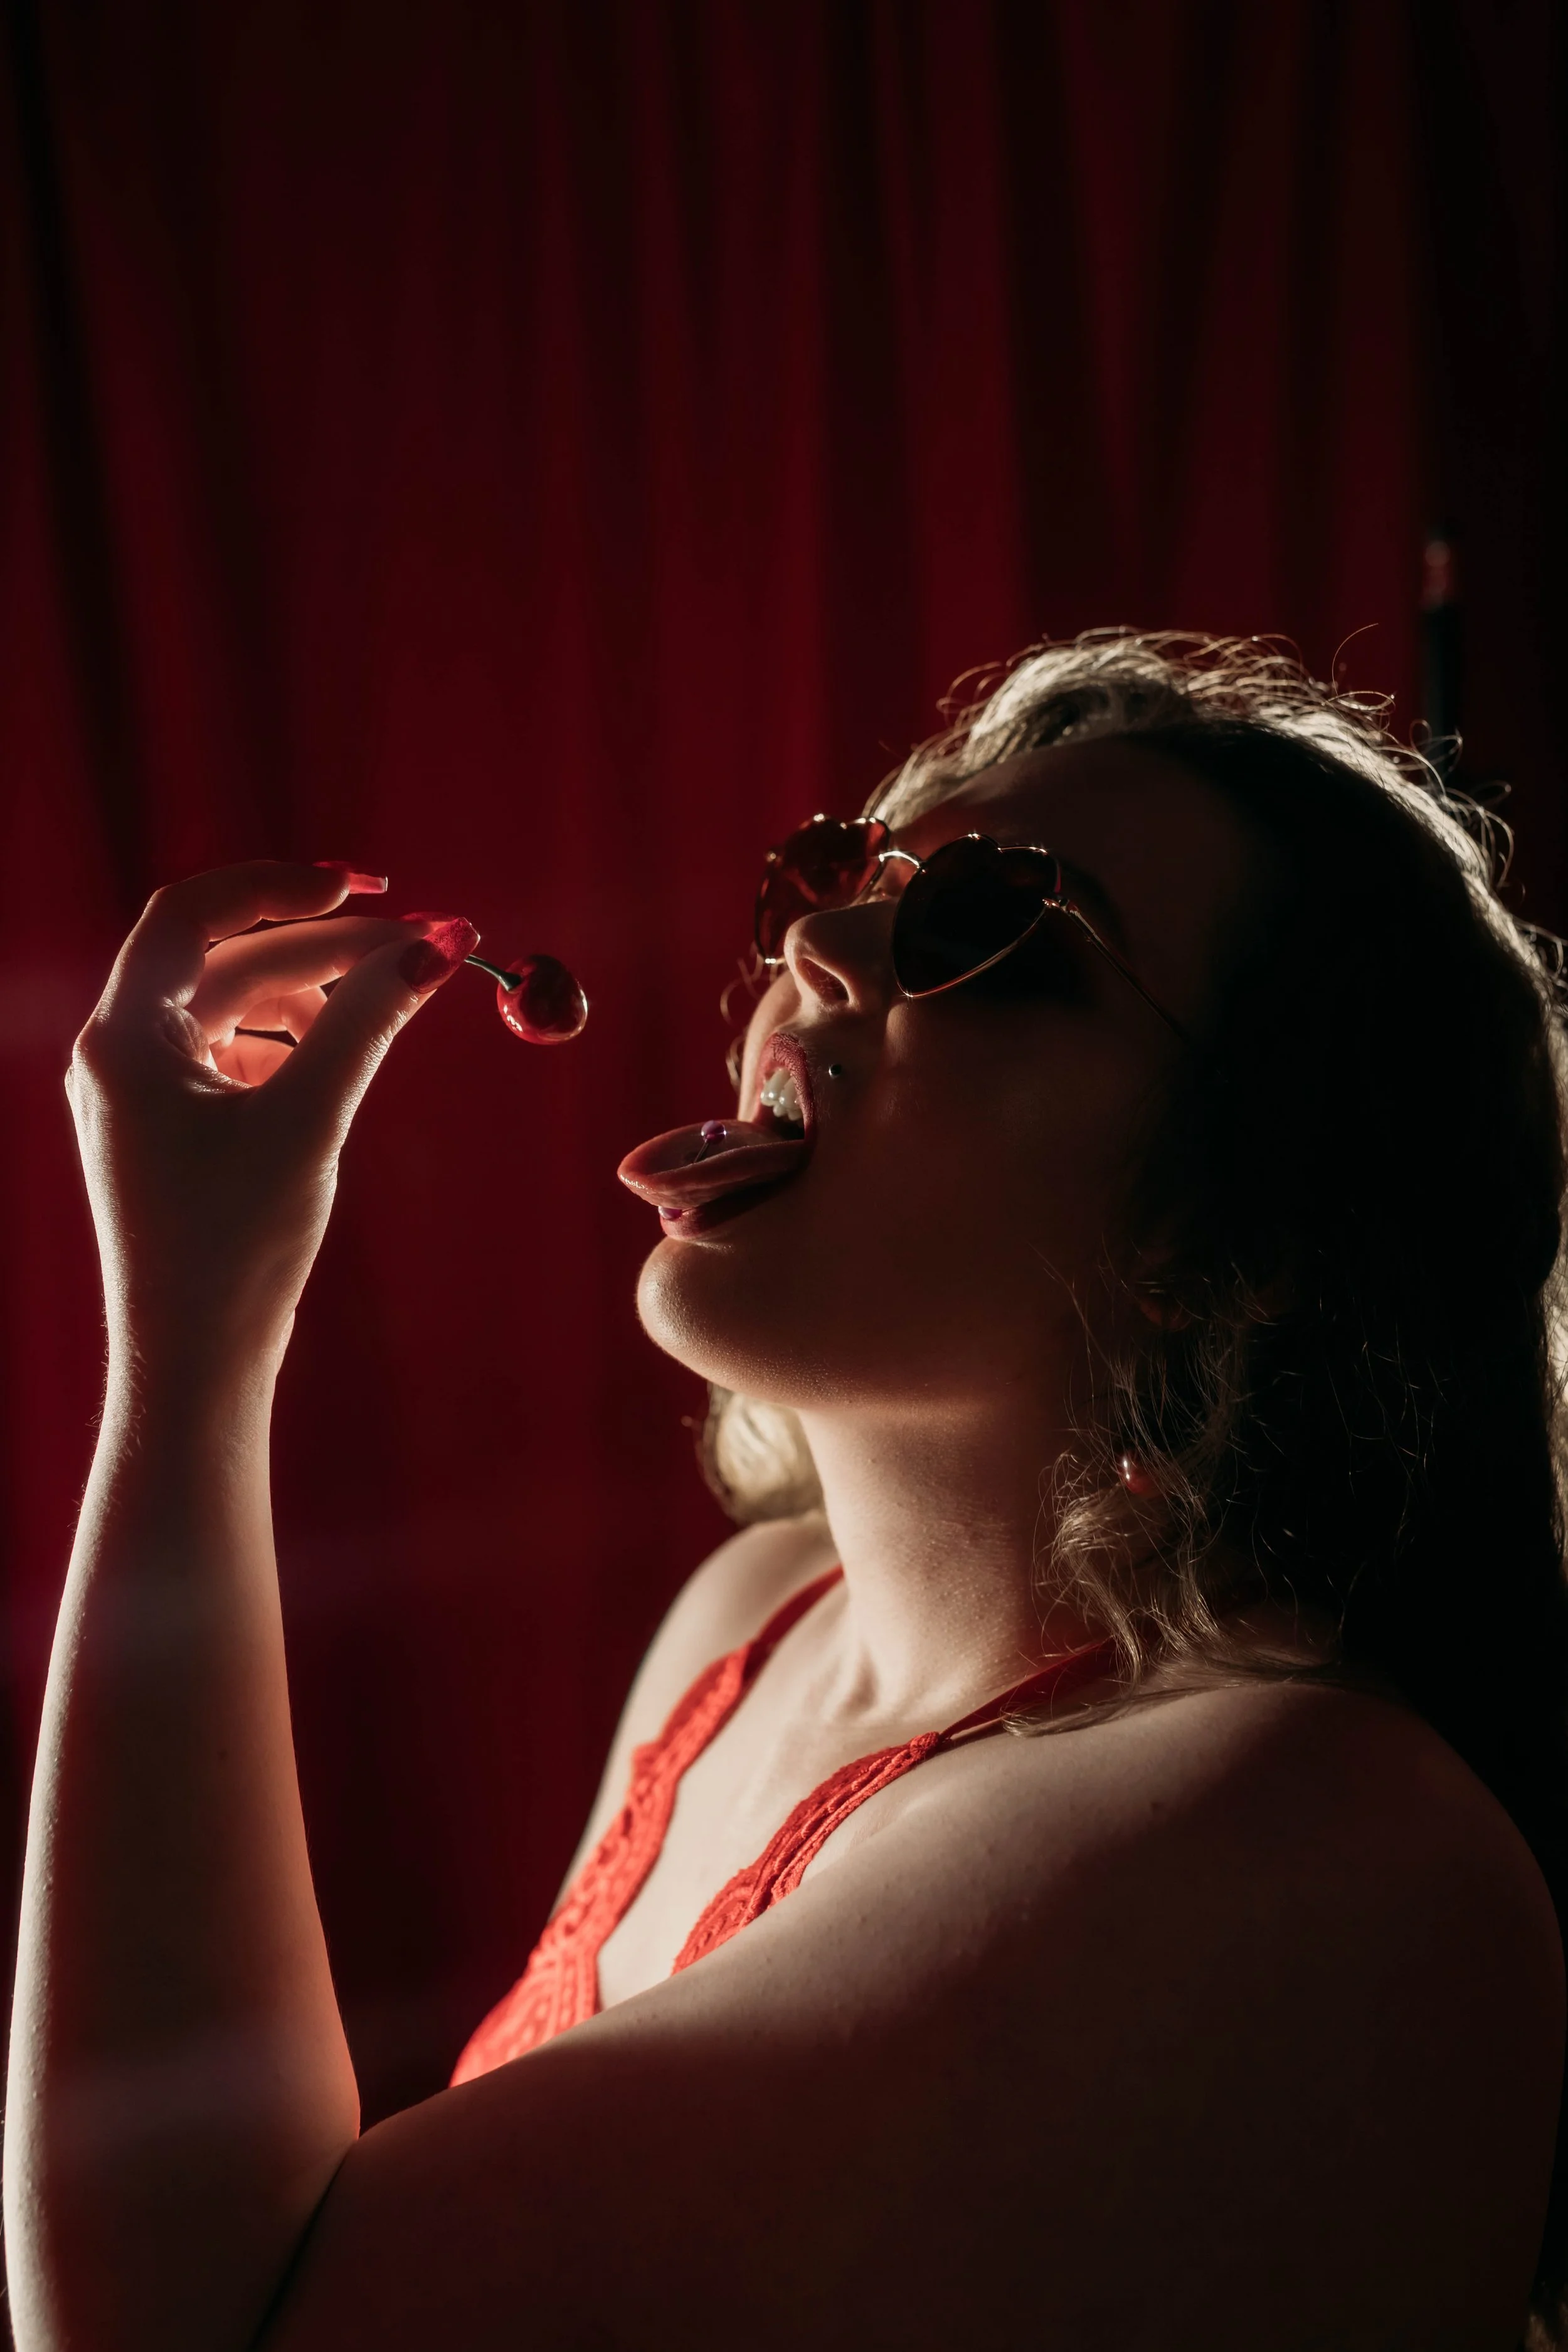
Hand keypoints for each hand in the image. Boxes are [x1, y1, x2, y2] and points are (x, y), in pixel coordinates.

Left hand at [67, 860, 476, 1370]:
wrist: (195, 1362)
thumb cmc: (235, 1249)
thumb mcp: (309, 1122)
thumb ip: (368, 1021)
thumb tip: (436, 945)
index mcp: (123, 1039)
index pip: (194, 913)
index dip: (283, 886)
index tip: (369, 887)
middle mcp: (116, 1053)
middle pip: (223, 956)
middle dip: (323, 945)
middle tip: (421, 945)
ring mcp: (138, 1092)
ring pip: (229, 1000)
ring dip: (311, 989)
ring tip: (390, 1000)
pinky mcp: (165, 1128)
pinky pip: (228, 1048)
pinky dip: (289, 1036)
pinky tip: (338, 1054)